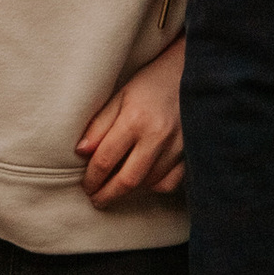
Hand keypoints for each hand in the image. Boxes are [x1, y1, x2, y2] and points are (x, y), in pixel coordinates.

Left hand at [77, 36, 185, 205]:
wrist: (192, 74)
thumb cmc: (151, 82)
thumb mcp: (120, 94)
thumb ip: (100, 124)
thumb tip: (81, 152)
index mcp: (135, 119)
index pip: (106, 159)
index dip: (92, 177)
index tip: (85, 186)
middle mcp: (158, 137)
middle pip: (128, 179)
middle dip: (108, 194)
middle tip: (96, 200)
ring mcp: (178, 148)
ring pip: (149, 184)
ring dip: (129, 192)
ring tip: (114, 192)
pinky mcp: (192, 154)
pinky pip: (171, 182)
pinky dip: (154, 187)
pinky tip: (143, 184)